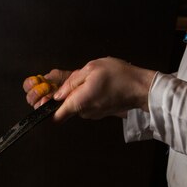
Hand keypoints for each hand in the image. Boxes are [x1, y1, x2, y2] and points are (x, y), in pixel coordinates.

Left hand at [24, 57, 155, 122]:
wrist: (142, 88)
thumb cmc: (118, 76)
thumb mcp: (91, 69)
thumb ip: (71, 82)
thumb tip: (56, 95)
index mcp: (78, 103)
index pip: (55, 117)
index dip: (46, 109)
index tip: (44, 99)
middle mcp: (84, 112)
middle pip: (65, 107)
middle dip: (63, 95)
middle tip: (70, 79)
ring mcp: (93, 114)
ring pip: (76, 104)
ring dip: (77, 93)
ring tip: (89, 79)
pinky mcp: (100, 112)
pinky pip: (87, 104)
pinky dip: (87, 95)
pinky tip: (96, 84)